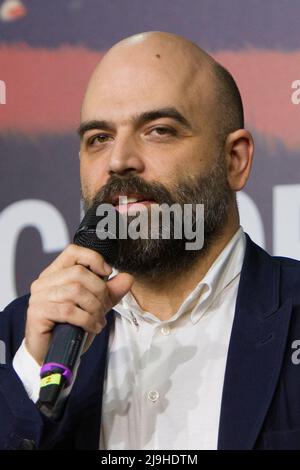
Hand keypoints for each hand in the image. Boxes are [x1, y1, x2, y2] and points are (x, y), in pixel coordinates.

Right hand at [25, 243, 132, 364]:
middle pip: (79, 273)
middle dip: (99, 291)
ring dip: (94, 308)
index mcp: (55, 274)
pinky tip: (92, 327)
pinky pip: (69, 311)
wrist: (54, 355)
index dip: (93, 259)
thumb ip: (110, 291)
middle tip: (104, 307)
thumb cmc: (70, 328)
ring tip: (98, 319)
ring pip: (76, 291)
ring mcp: (39, 297)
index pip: (73, 252)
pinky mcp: (38, 313)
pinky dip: (87, 319)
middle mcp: (44, 282)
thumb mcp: (95, 306)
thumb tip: (127, 278)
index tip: (107, 273)